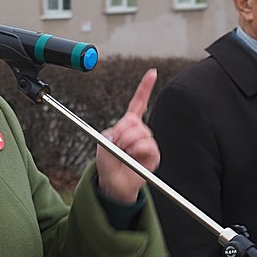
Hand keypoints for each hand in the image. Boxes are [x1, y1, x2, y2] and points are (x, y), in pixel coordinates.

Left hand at [95, 69, 158, 203]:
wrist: (113, 183)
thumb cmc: (107, 162)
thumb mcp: (103, 141)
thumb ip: (113, 131)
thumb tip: (126, 130)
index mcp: (127, 124)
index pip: (138, 103)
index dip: (145, 88)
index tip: (152, 74)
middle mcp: (139, 131)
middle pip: (134, 121)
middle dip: (122, 131)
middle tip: (117, 144)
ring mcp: (147, 143)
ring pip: (141, 132)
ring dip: (128, 142)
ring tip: (124, 153)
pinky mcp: (154, 155)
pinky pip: (148, 145)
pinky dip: (138, 149)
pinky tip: (134, 156)